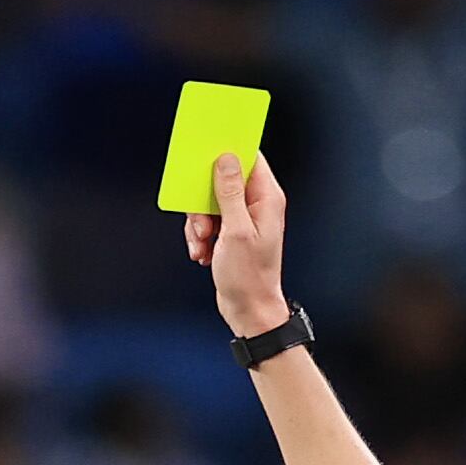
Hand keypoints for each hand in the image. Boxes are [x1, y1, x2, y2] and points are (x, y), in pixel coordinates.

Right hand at [185, 153, 291, 339]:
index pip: (249, 158)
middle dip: (204, 201)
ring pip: (211, 202)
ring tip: (201, 244)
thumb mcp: (235, 231)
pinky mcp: (231, 232)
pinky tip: (202, 253)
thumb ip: (229, 192)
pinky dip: (200, 236)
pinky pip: (208, 220)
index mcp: (266, 198)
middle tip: (202, 225)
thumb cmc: (249, 277)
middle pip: (222, 180)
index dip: (227, 152)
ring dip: (199, 223)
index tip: (206, 154)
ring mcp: (243, 218)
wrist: (249, 311)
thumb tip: (226, 159)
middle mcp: (257, 204)